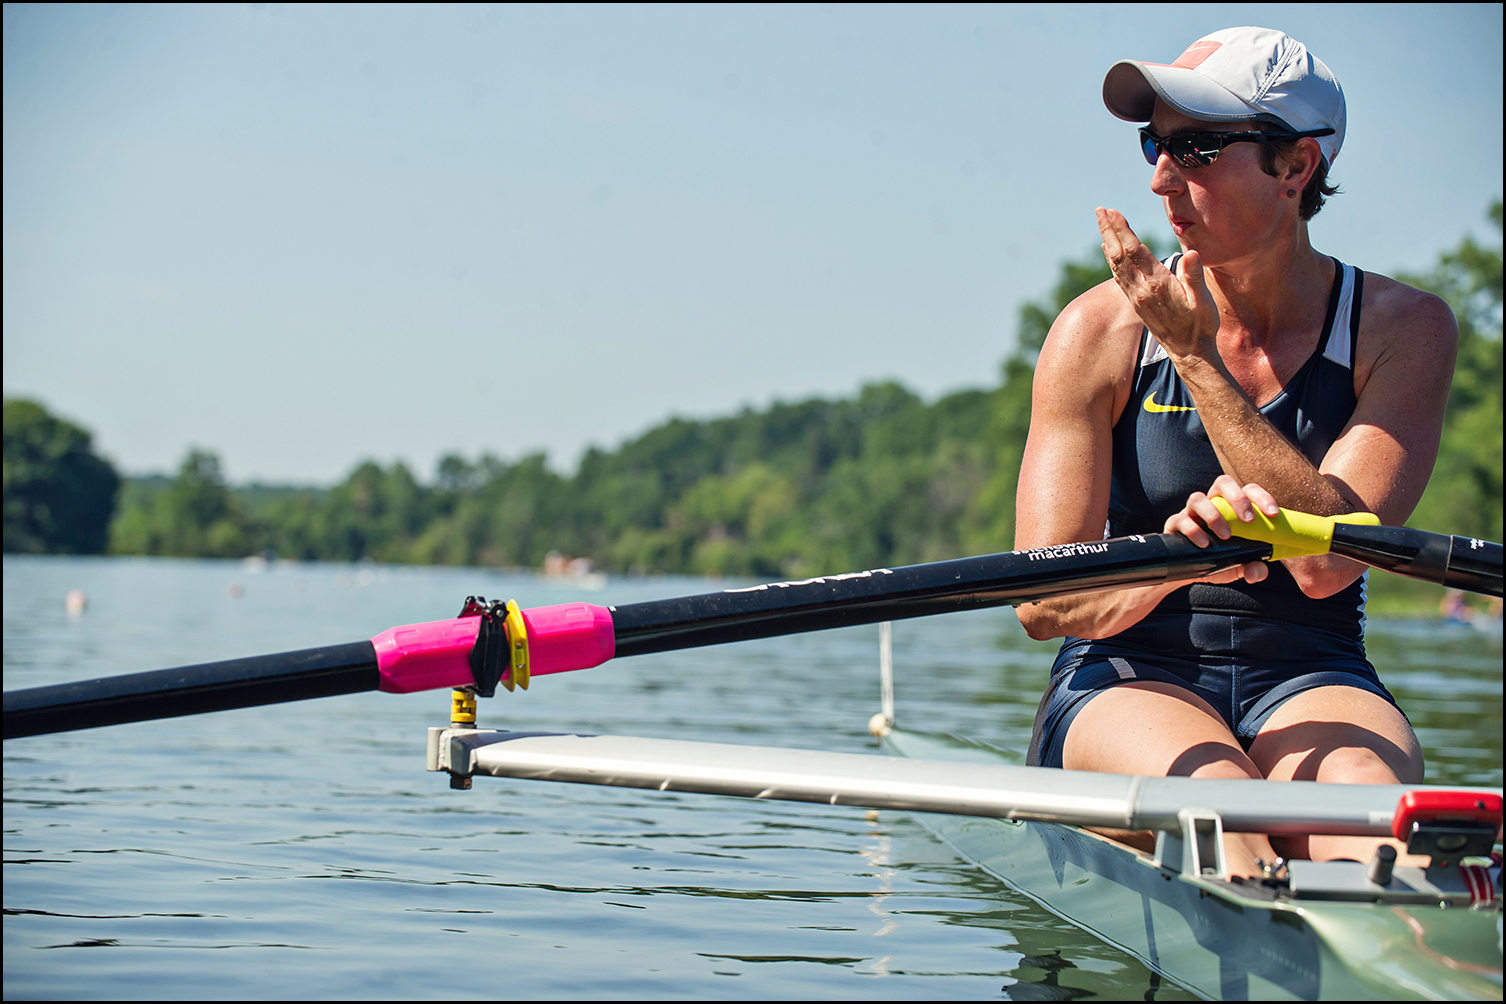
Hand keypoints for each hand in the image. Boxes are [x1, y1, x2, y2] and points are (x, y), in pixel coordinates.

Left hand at [1097, 207, 1219, 358]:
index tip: (1112, 211)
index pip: (1134, 251)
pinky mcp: (1136, 303)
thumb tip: (1190, 254)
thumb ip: (1195, 278)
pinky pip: (1118, 277)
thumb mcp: (1204, 302)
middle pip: (1118, 254)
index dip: (1122, 229)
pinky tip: (1108, 250)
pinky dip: (1111, 260)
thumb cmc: (1201, 326)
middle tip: (1100, 210)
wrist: (1190, 354)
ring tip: (1102, 224)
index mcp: (1157, 284)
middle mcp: (1141, 290)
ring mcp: (1136, 297)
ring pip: (1115, 265)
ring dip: (1107, 242)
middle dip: (1108, 230)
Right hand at [1164, 475, 1280, 584]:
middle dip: (1237, 498)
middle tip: (1248, 520)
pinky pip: (1181, 520)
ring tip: (1226, 535)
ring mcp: (1192, 512)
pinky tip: (1204, 544)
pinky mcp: (1175, 524)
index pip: (1249, 490)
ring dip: (1214, 515)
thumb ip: (1253, 568)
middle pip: (1223, 482)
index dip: (1262, 497)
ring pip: (1198, 499)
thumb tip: (1256, 571)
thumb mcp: (1239, 566)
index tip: (1272, 514)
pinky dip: (1193, 530)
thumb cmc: (1219, 560)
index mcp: (1232, 506)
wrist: (1188, 572)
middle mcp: (1212, 503)